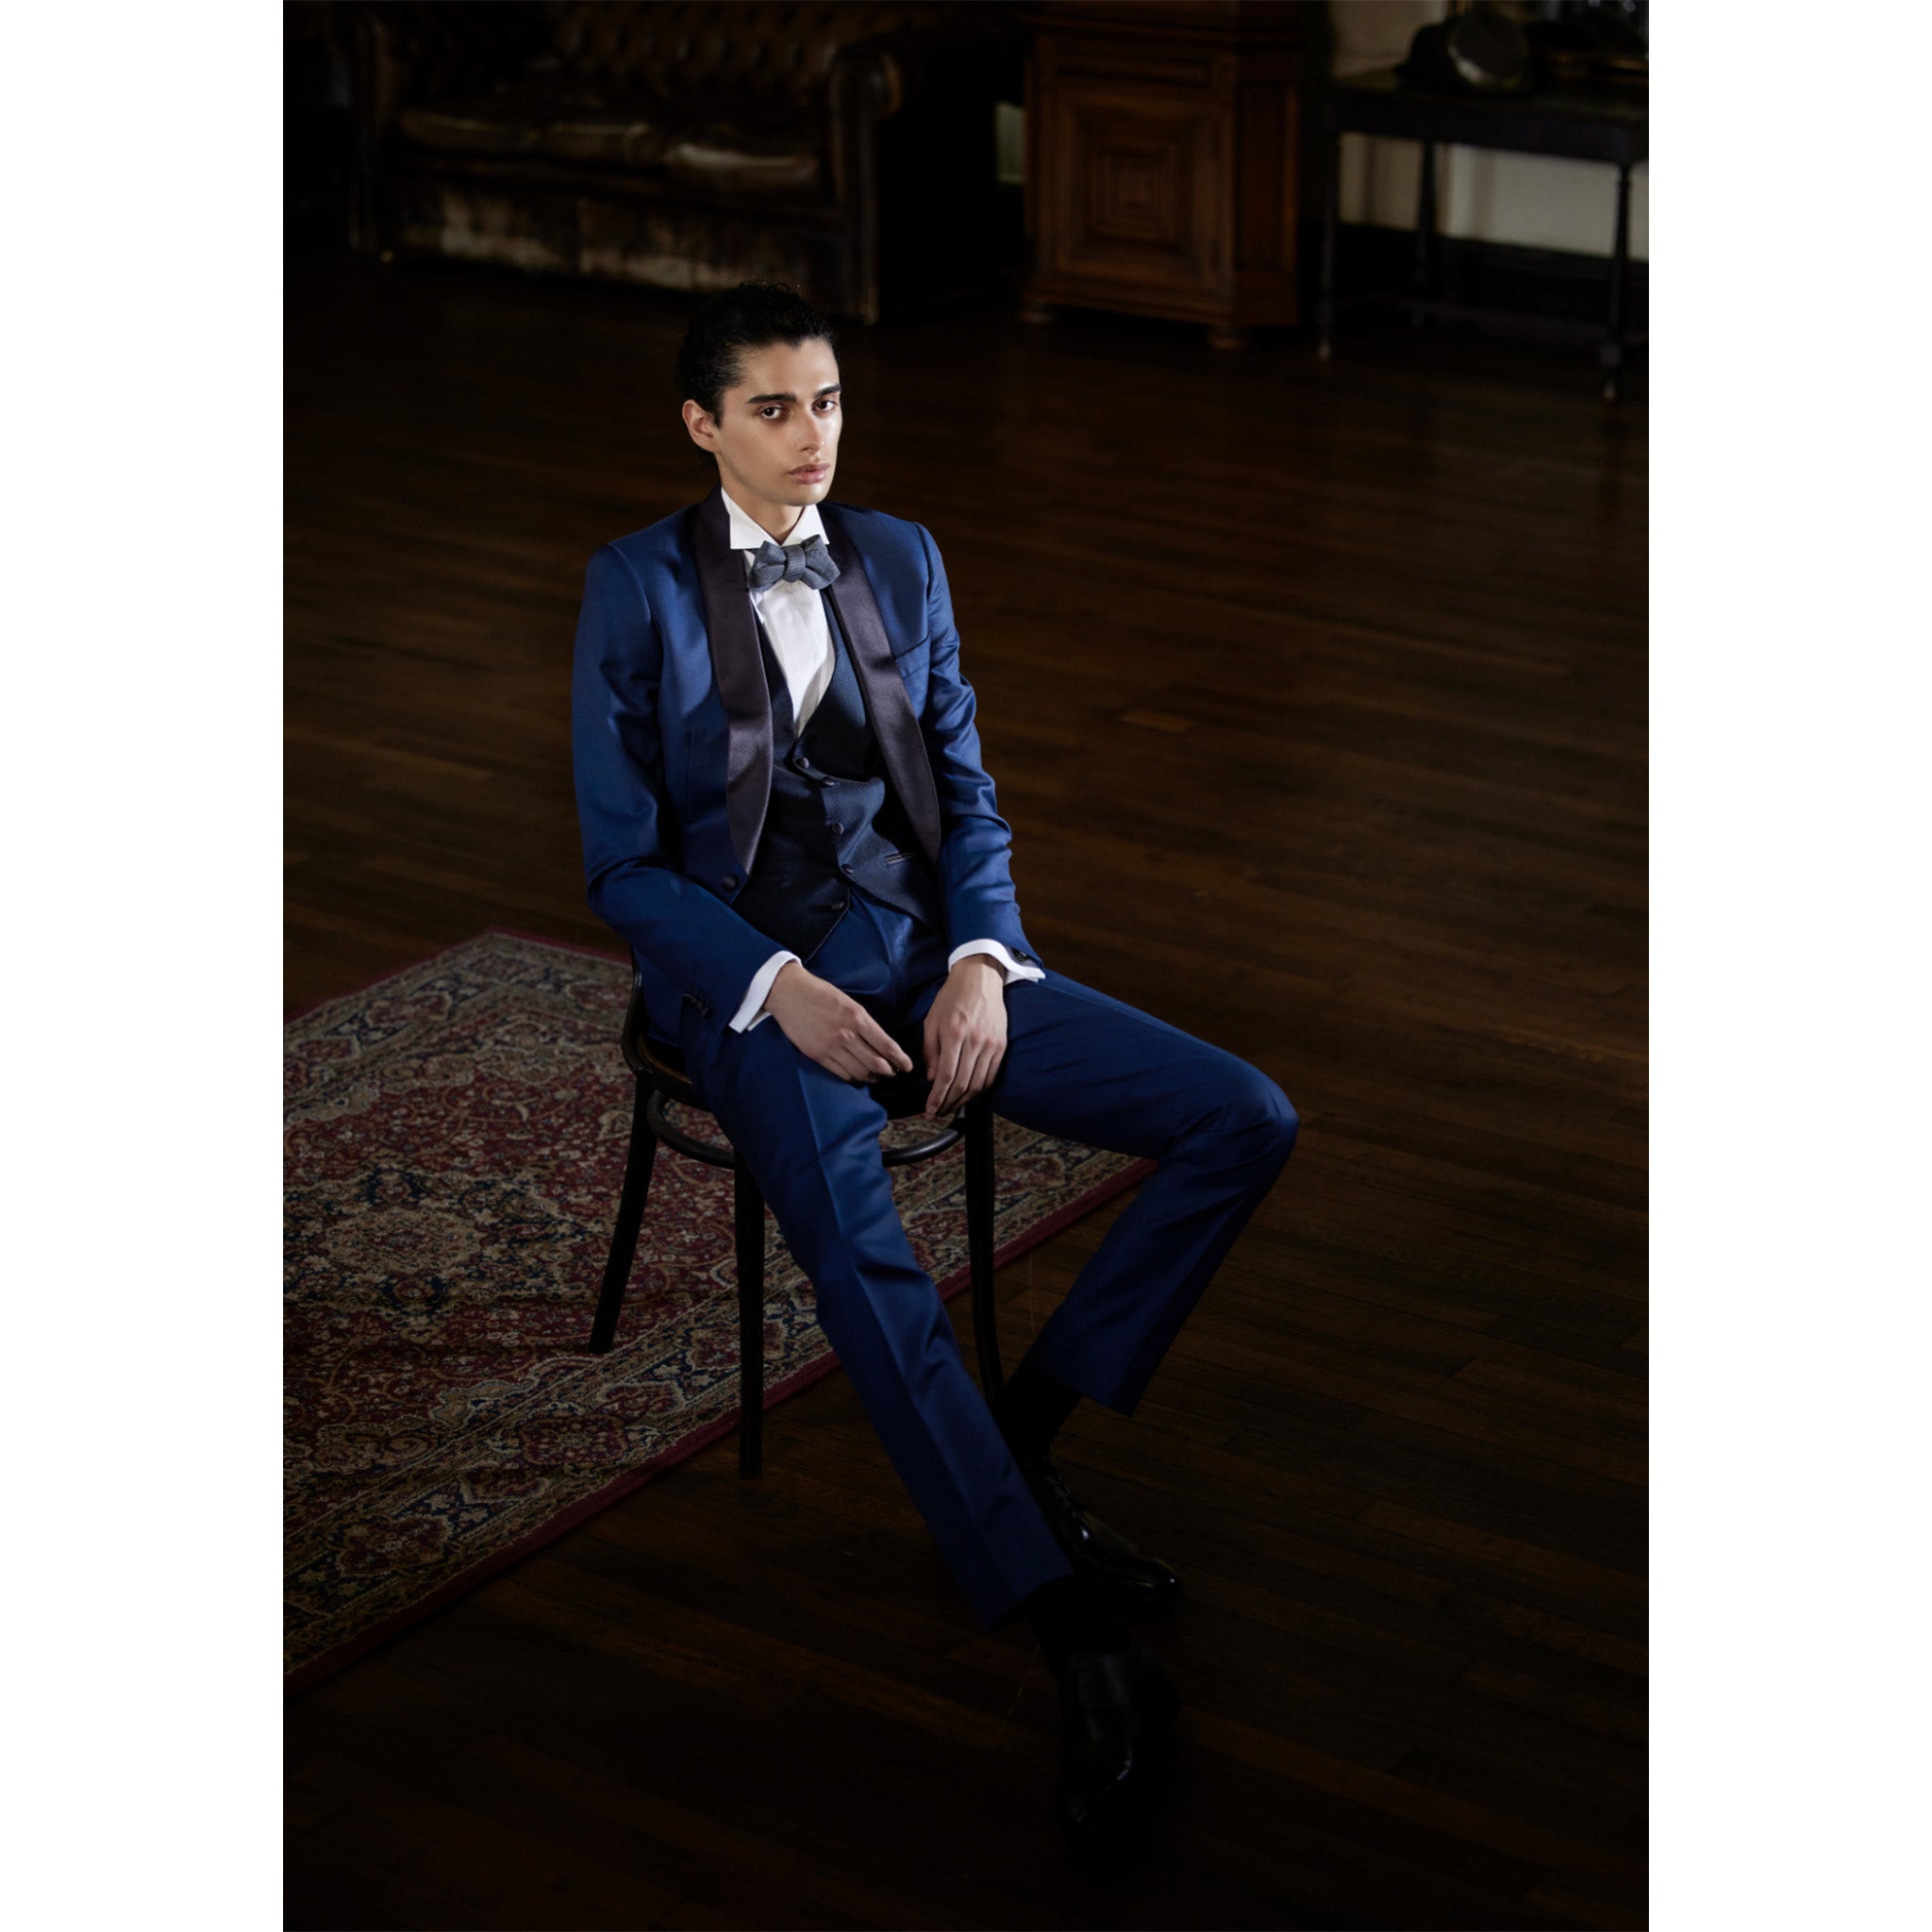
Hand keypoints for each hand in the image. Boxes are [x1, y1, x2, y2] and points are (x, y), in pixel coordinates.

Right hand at [763, 961, 913, 1084]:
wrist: (788, 992)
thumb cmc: (819, 993)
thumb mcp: (848, 1002)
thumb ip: (864, 1022)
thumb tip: (880, 1043)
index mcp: (857, 1017)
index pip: (886, 1045)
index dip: (900, 1059)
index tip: (907, 1066)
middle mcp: (846, 1034)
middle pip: (876, 1063)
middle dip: (888, 1071)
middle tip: (893, 1072)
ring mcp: (830, 1046)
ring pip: (859, 1072)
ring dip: (872, 1077)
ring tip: (876, 1076)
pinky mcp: (817, 1055)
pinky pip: (841, 1074)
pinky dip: (853, 1078)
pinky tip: (856, 1075)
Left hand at [922, 955, 1007, 1116]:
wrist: (980, 979)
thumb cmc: (951, 998)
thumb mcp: (931, 1021)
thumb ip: (930, 1051)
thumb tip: (933, 1078)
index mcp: (954, 1034)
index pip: (946, 1076)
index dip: (938, 1097)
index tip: (930, 1109)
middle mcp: (975, 1041)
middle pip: (962, 1084)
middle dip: (949, 1103)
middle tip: (939, 1112)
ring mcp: (991, 1044)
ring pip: (978, 1083)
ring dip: (964, 1100)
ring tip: (952, 1106)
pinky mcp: (1001, 1045)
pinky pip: (991, 1075)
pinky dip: (980, 1089)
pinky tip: (969, 1094)